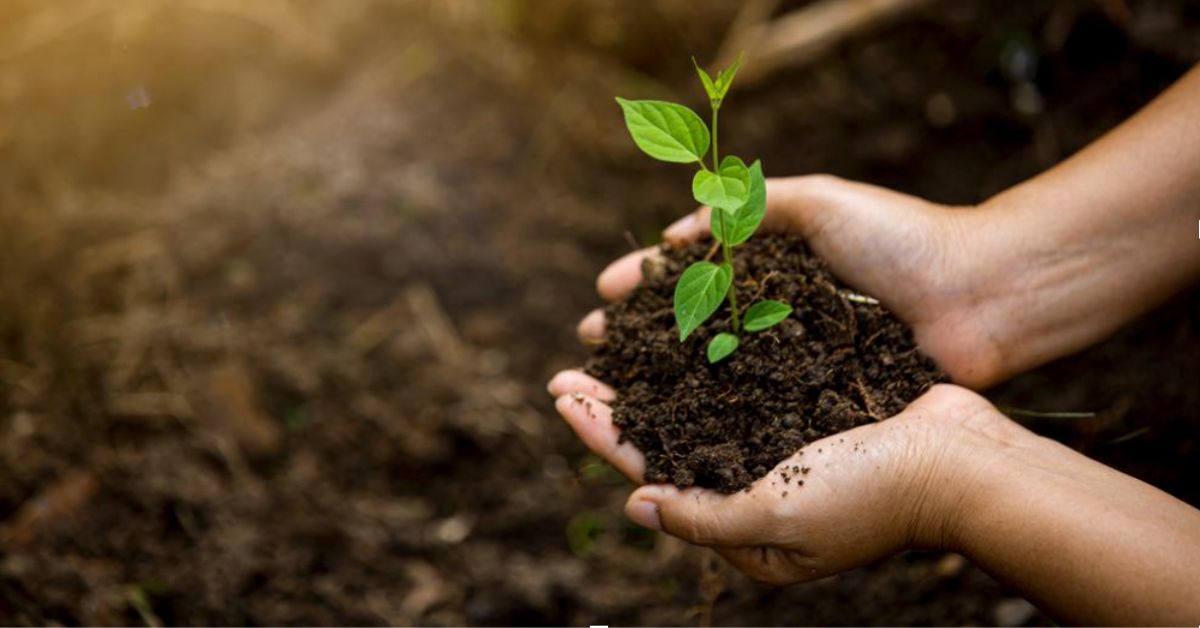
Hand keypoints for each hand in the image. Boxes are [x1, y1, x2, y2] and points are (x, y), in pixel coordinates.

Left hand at [548, 373, 1020, 584]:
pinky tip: (684, 327)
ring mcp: (780, 445)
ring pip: (698, 405)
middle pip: (667, 439)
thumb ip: (702, 516)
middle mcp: (754, 487)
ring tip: (618, 340)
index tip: (562, 393)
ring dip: (656, 374)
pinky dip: (707, 355)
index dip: (602, 432)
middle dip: (617, 402)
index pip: (649, 474)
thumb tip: (636, 504)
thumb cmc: (871, 495)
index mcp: (742, 526)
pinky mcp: (806, 407)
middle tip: (572, 362)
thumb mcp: (776, 520)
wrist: (962, 459)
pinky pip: (742, 379)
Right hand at [580, 175, 1005, 387]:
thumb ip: (746, 208)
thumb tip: (674, 236)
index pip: (691, 278)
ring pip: (711, 381)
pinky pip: (754, 415)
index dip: (644, 287)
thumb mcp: (818, 203)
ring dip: (655, 392)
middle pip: (688, 335)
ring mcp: (794, 368)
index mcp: (771, 269)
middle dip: (633, 347)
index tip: (602, 297)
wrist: (983, 297)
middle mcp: (775, 322)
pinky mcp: (819, 407)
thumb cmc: (903, 240)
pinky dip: (708, 423)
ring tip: (607, 400)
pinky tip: (669, 432)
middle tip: (586, 358)